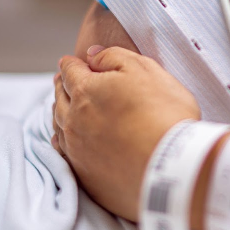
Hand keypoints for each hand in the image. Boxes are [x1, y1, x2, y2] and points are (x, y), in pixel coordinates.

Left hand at [52, 46, 200, 220]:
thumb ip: (114, 57)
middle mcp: (74, 119)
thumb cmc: (164, 114)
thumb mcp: (146, 71)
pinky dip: (61, 142)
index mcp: (86, 91)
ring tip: (61, 106)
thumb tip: (92, 54)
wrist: (172, 167)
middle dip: (61, 86)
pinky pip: (62, 154)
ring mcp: (77, 149)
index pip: (70, 71)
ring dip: (58, 112)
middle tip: (62, 81)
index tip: (69, 62)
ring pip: (58, 125)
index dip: (70, 64)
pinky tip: (63, 141)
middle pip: (60, 97)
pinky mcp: (85, 175)